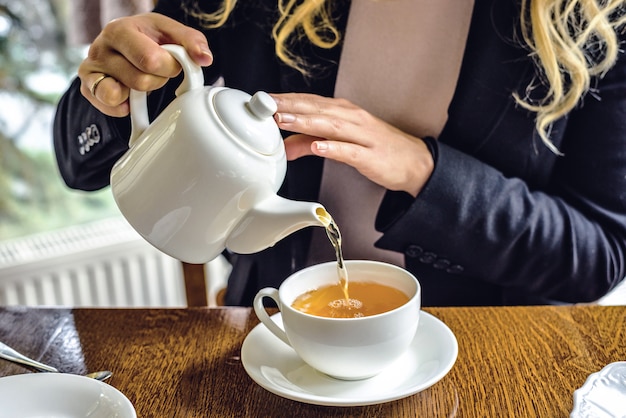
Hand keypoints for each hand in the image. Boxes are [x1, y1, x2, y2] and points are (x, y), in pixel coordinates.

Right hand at [78, 13, 212, 116]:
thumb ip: (192, 41)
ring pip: (122, 96)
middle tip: (157, 71)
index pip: (151, 60)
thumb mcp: (171, 32)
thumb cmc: (149, 38)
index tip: (172, 62)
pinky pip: (109, 106)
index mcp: (120, 29)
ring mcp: (91, 69)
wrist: (125, 42)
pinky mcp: (87, 88)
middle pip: (140, 81)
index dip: (170, 67)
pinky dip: (124, 106)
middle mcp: (100, 47)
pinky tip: (129, 94)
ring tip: (141, 78)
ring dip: (141, 92)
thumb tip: (204, 58)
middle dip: (157, 80)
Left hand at [272, 93, 433, 196]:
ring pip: (331, 126)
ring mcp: (363, 136)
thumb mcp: (338, 142)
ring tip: (283, 121)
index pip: (310, 101)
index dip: (286, 100)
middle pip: (317, 108)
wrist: (413, 162)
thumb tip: (283, 146)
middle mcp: (352, 118)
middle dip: (290, 106)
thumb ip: (310, 142)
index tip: (262, 99)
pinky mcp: (371, 155)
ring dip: (306, 122)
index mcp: (343, 112)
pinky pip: (350, 151)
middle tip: (266, 106)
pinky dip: (334, 147)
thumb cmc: (375, 149)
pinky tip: (319, 147)